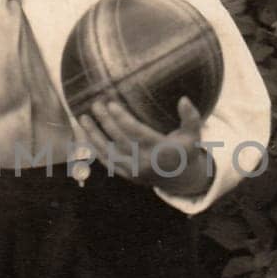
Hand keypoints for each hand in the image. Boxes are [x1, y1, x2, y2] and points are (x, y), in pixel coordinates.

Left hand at [77, 94, 212, 196]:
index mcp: (161, 150)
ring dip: (94, 135)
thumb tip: (183, 99)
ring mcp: (134, 171)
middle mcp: (145, 162)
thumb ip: (191, 117)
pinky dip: (95, 149)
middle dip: (105, 121)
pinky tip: (87, 135)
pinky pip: (107, 162)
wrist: (180, 178)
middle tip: (96, 104)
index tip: (110, 103)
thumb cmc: (185, 150)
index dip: (121, 117)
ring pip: (109, 152)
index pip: (136, 132)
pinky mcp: (127, 175)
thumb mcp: (193, 134)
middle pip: (120, 139)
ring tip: (83, 118)